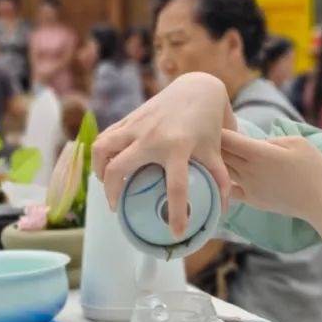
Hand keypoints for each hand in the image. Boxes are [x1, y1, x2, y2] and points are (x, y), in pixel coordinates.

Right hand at [92, 72, 235, 237]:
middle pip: (119, 169)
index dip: (176, 213)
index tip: (176, 233)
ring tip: (107, 184)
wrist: (197, 88)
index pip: (176, 187)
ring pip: (102, 150)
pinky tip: (107, 165)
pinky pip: (105, 137)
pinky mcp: (129, 118)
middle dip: (112, 193)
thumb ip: (219, 178)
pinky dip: (101, 153)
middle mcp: (152, 137)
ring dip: (99, 170)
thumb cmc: (209, 122)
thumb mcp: (217, 150)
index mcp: (179, 147)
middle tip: (117, 207)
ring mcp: (137, 125)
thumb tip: (222, 210)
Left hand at [220, 129, 321, 226]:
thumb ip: (273, 139)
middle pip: (221, 154)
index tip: (213, 121)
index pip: (228, 138)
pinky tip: (222, 175)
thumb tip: (257, 143)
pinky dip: (223, 181)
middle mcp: (249, 171)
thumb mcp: (298, 142)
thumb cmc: (314, 169)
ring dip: (217, 161)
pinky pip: (229, 189)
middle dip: (214, 144)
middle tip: (208, 134)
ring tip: (211, 152)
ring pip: (223, 171)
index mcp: (259, 153)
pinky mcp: (253, 201)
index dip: (218, 128)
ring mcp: (249, 188)